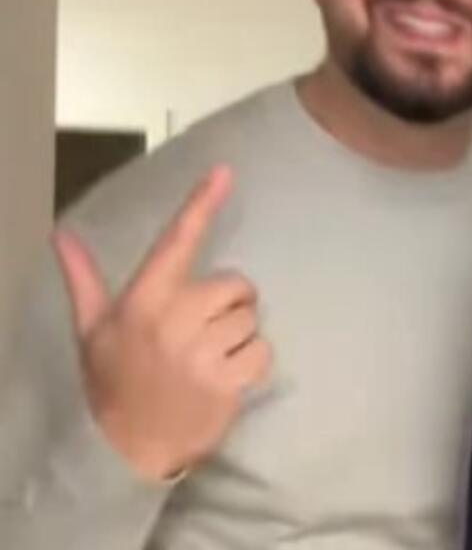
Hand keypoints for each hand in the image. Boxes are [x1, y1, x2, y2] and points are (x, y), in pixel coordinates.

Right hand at [52, 166, 271, 480]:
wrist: (126, 448)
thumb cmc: (113, 381)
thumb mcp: (92, 328)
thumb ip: (84, 279)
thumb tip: (61, 234)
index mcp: (143, 300)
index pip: (177, 241)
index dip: (201, 204)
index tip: (224, 172)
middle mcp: (174, 319)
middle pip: (237, 284)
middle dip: (229, 303)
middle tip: (203, 328)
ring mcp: (202, 351)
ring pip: (252, 318)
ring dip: (239, 335)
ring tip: (208, 356)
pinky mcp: (227, 380)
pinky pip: (263, 351)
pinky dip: (252, 363)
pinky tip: (225, 377)